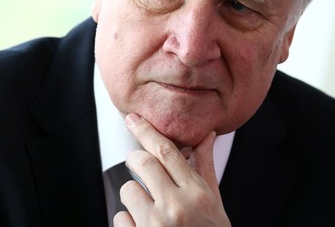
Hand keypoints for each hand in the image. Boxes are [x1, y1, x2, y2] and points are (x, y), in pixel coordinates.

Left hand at [114, 113, 230, 226]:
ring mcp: (155, 226)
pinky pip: (120, 219)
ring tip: (150, 211)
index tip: (133, 118)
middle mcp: (176, 207)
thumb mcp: (213, 202)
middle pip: (141, 162)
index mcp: (197, 193)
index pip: (166, 151)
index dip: (146, 130)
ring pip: (127, 191)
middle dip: (135, 159)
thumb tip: (207, 135)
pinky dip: (129, 223)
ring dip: (134, 197)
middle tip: (137, 163)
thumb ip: (204, 167)